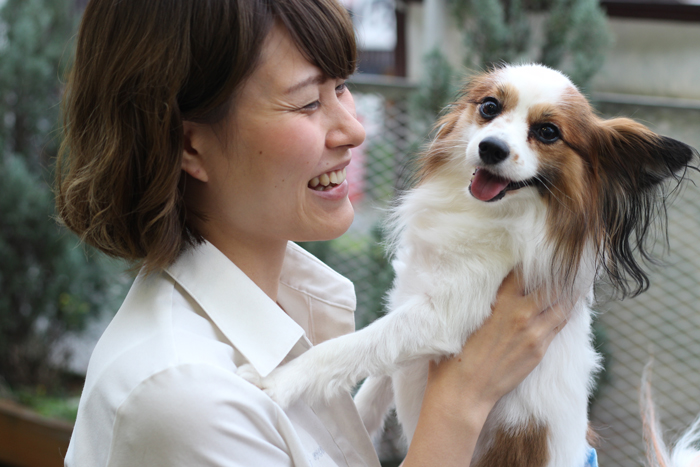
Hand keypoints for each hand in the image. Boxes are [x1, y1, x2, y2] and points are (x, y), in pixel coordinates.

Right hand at [402, 270, 570, 466]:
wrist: (463, 391)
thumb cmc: (454, 353)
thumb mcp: (463, 317)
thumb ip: (480, 299)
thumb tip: (481, 283)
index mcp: (499, 300)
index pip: (524, 270)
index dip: (534, 258)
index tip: (540, 249)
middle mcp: (520, 312)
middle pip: (550, 283)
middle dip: (559, 271)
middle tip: (567, 260)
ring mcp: (534, 331)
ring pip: (562, 302)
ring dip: (569, 289)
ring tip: (576, 277)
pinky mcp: (539, 349)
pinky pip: (560, 322)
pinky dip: (567, 309)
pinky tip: (573, 301)